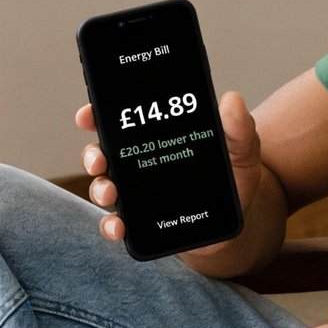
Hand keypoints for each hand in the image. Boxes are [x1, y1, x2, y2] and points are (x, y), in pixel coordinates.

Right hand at [73, 91, 263, 247]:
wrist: (237, 220)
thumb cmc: (233, 176)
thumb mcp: (241, 150)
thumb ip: (238, 128)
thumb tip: (232, 100)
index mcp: (156, 135)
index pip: (120, 119)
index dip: (97, 114)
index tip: (87, 115)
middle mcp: (138, 162)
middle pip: (102, 153)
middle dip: (92, 155)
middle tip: (99, 160)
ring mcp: (136, 193)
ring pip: (104, 186)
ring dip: (99, 188)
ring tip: (110, 193)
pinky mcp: (141, 223)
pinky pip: (116, 223)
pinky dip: (111, 225)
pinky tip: (119, 227)